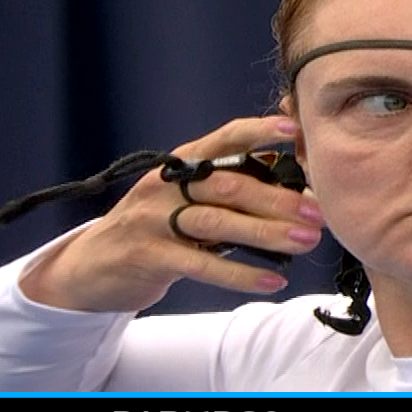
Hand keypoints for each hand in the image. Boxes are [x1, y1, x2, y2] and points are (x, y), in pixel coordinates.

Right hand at [17, 116, 323, 311]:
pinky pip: (201, 265)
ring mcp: (153, 220)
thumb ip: (228, 190)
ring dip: (267, 233)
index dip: (258, 131)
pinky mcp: (148, 256)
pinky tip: (273, 281)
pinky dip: (241, 274)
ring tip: (306, 242)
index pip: (223, 138)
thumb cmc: (156, 230)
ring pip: (218, 223)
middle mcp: (165, 185)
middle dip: (278, 199)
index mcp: (180, 165)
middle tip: (318, 212)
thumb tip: (295, 190)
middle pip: (229, 186)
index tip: (294, 131)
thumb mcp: (185, 200)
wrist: (92, 267)